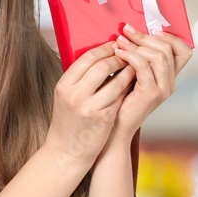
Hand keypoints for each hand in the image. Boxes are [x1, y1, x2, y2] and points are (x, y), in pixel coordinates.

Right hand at [45, 41, 135, 167]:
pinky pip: (121, 97)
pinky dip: (128, 88)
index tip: (115, 45)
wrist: (66, 151)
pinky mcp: (103, 118)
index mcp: (63, 85)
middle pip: (102, 66)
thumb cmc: (68, 122)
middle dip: (118, 58)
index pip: (87, 58)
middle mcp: (74, 95)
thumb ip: (79, 78)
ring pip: (116, 81)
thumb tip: (101, 56)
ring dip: (128, 71)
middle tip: (127, 54)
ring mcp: (89, 107)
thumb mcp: (66, 97)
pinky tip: (132, 84)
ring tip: (134, 66)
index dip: (104, 49)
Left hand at [106, 23, 193, 144]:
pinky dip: (130, 56)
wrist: (115, 127)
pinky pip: (143, 66)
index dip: (169, 36)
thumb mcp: (132, 76)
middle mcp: (170, 83)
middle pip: (168, 49)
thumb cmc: (120, 100)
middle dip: (145, 36)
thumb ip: (138, 59)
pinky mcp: (150, 94)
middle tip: (126, 30)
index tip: (149, 29)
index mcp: (169, 77)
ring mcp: (162, 89)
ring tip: (119, 41)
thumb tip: (130, 33)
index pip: (183, 50)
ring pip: (158, 56)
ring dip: (136, 44)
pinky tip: (118, 53)